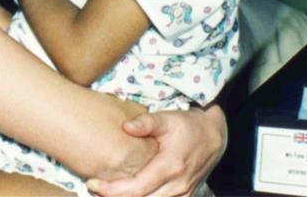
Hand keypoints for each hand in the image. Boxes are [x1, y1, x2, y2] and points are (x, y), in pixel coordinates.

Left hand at [86, 105, 226, 196]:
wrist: (214, 135)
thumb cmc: (187, 125)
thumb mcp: (166, 118)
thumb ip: (145, 122)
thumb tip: (125, 127)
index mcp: (170, 166)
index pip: (136, 188)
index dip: (112, 190)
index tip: (92, 183)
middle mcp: (178, 185)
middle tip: (92, 189)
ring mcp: (183, 194)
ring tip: (105, 193)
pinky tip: (128, 194)